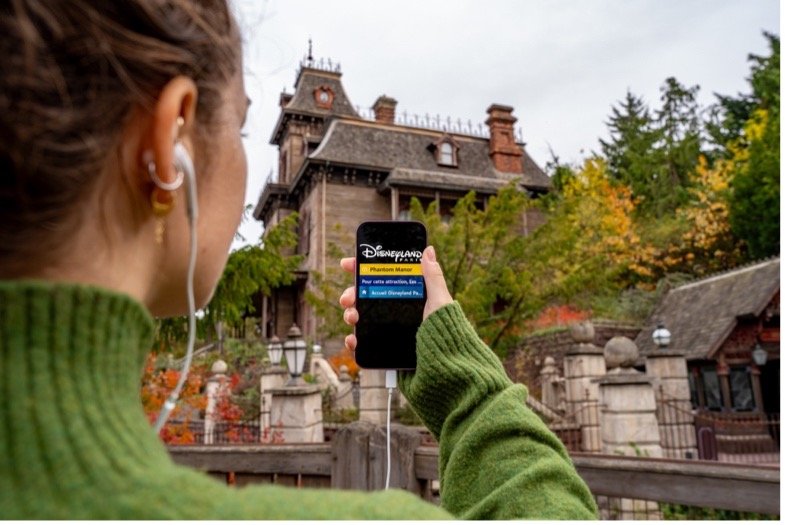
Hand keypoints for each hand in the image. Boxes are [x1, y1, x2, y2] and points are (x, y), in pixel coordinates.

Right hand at [339, 245, 453, 351]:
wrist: (444, 371)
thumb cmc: (446, 334)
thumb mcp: (439, 303)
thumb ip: (433, 278)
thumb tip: (429, 250)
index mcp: (408, 298)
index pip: (382, 278)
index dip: (362, 270)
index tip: (348, 264)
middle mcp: (396, 312)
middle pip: (366, 297)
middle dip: (352, 293)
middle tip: (348, 297)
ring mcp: (388, 330)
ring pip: (361, 317)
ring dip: (351, 314)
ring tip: (352, 317)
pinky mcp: (384, 349)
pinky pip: (363, 342)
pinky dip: (353, 339)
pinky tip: (352, 339)